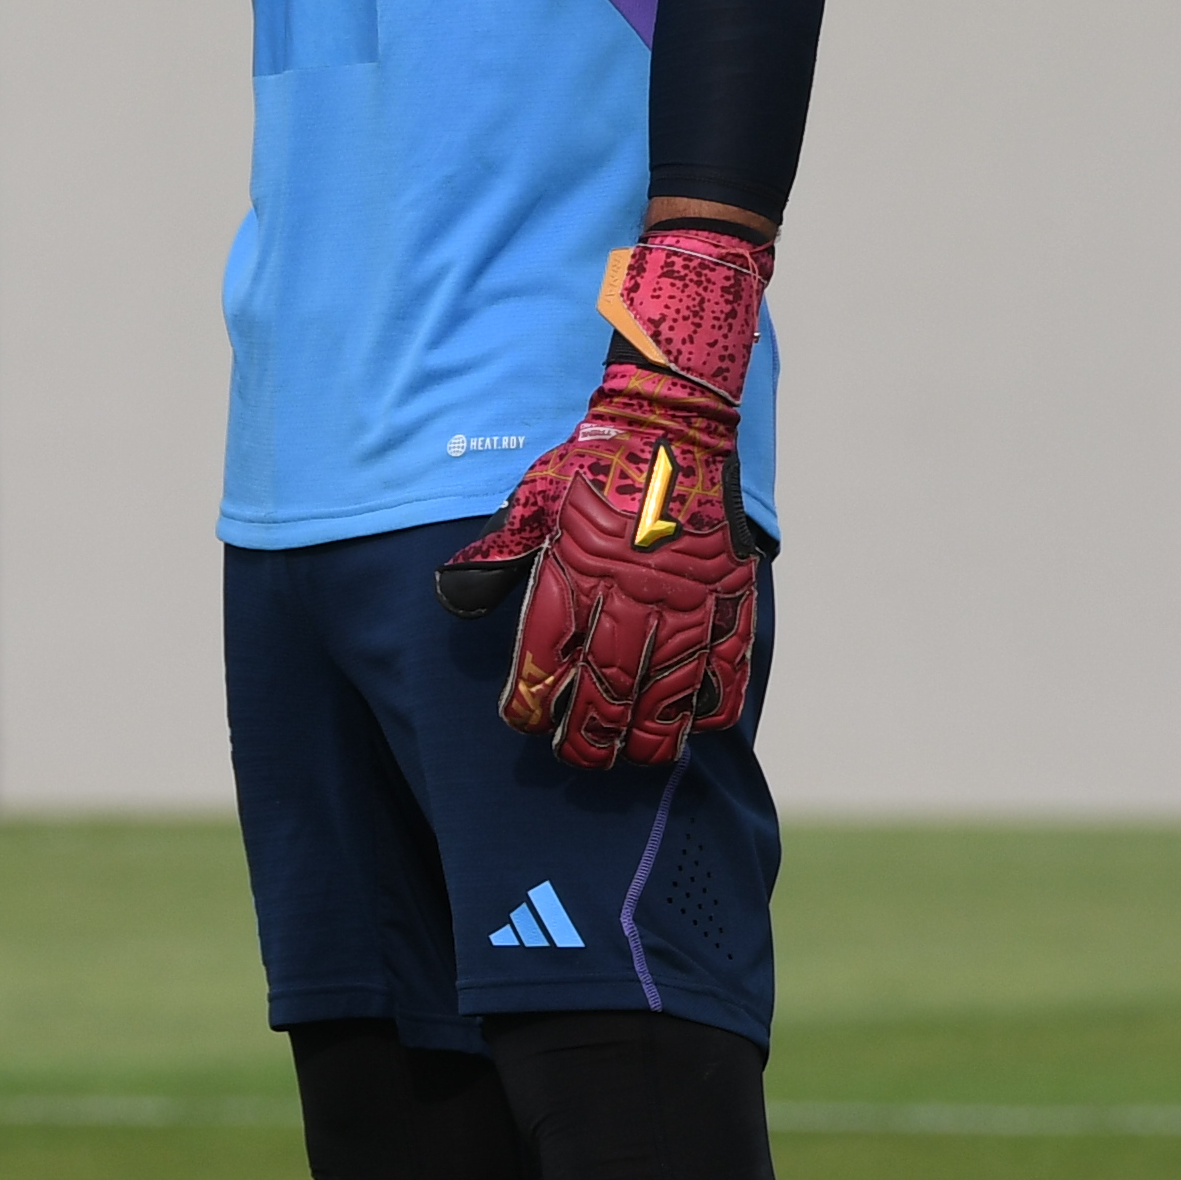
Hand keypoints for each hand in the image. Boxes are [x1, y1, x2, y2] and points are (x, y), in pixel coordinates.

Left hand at [435, 227, 771, 770]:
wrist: (675, 420)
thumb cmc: (598, 460)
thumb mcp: (533, 496)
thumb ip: (498, 552)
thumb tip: (451, 597)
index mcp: (577, 569)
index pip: (548, 656)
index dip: (533, 701)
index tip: (525, 724)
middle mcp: (630, 591)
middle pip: (608, 686)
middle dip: (590, 734)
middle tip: (579, 759)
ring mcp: (686, 594)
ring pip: (668, 686)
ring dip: (651, 733)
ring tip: (636, 759)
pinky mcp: (728, 591)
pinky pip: (728, 660)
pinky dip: (716, 699)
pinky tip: (701, 726)